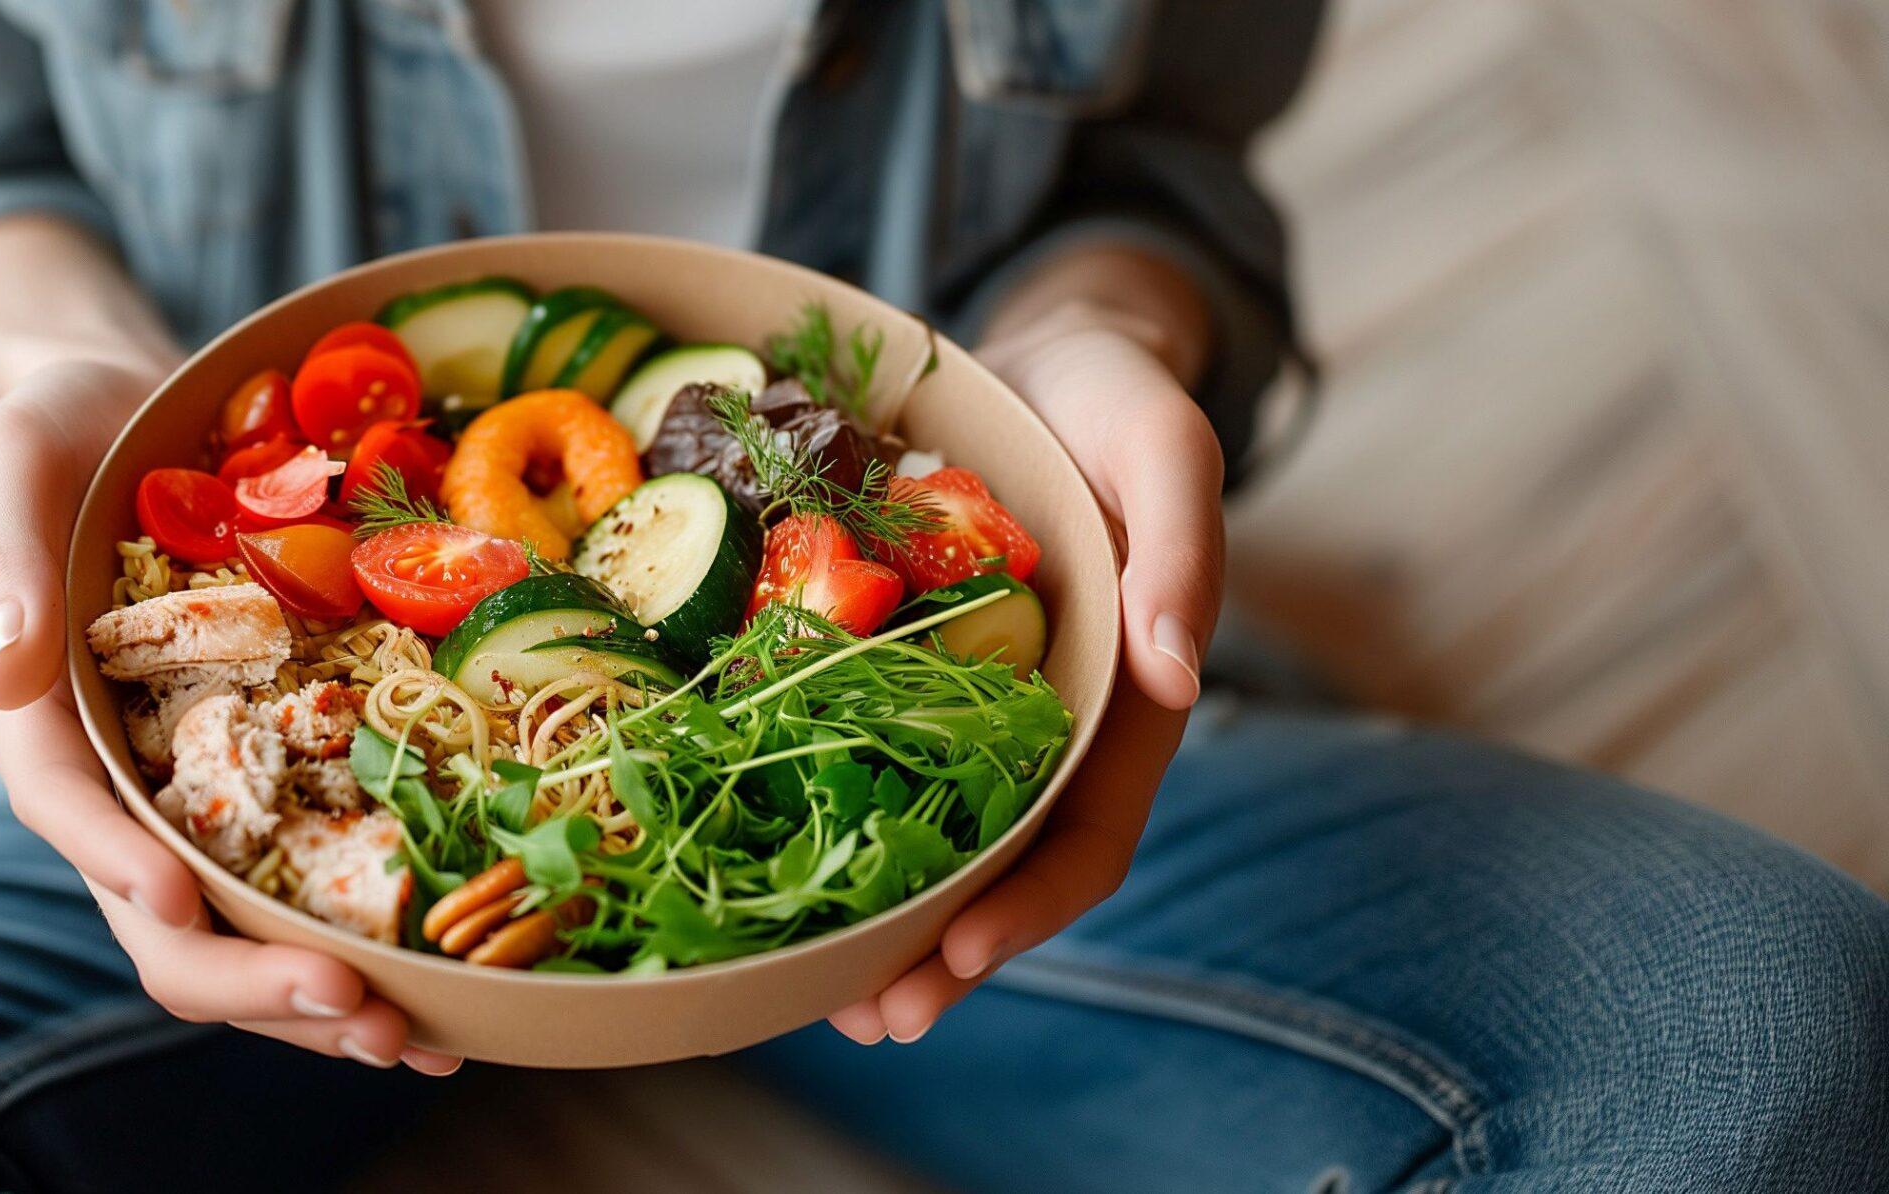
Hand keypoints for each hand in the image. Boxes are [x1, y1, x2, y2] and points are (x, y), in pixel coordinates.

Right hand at [0, 360, 460, 1074]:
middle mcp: (119, 783)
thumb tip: (4, 673)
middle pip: (164, 918)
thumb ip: (1, 563)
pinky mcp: (276, 786)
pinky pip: (316, 884)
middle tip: (353, 1007)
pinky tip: (455, 991)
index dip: (118, 860)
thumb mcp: (10, 468)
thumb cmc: (63, 440)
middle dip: (251, 982)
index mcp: (41, 719)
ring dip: (323, 1001)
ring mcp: (199, 798)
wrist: (137, 416)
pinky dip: (375, 942)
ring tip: (416, 1040)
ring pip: (245, 934)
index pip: (68, 808)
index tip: (178, 899)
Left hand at [826, 308, 1223, 1044]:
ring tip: (816, 991)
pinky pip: (875, 759)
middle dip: (943, 952)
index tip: (961, 957)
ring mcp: (979, 703)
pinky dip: (834, 816)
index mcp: (1123, 696)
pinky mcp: (911, 671)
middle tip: (871, 1020)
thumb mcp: (1163, 445)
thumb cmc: (1113, 397)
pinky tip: (771, 859)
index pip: (1089, 832)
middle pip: (1005, 865)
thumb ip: (1182, 550)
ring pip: (938, 835)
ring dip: (886, 918)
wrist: (1051, 353)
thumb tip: (1179, 674)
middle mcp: (1050, 720)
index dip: (1032, 906)